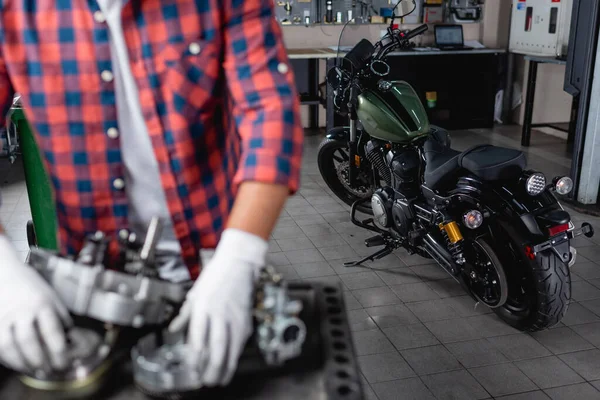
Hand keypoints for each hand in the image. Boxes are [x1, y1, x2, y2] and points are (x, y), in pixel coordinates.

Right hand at [0, 235, 71, 372]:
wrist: (4, 271)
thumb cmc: (31, 285)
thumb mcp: (52, 295)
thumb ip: (61, 316)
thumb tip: (71, 337)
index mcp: (42, 304)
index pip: (52, 332)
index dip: (59, 352)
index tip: (64, 362)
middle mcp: (23, 311)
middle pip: (30, 342)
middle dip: (41, 361)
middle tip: (49, 371)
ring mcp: (4, 317)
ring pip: (11, 347)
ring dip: (23, 363)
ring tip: (34, 370)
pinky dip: (7, 358)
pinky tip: (17, 362)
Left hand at [169, 228, 266, 385]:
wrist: (239, 263)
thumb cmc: (215, 275)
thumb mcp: (195, 292)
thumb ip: (184, 314)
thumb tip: (173, 330)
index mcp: (203, 306)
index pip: (199, 338)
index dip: (195, 358)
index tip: (191, 369)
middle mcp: (220, 314)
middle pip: (217, 347)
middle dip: (211, 368)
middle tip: (205, 381)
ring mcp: (235, 317)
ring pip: (232, 349)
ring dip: (225, 367)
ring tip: (218, 380)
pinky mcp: (246, 320)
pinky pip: (240, 343)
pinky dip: (235, 357)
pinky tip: (229, 365)